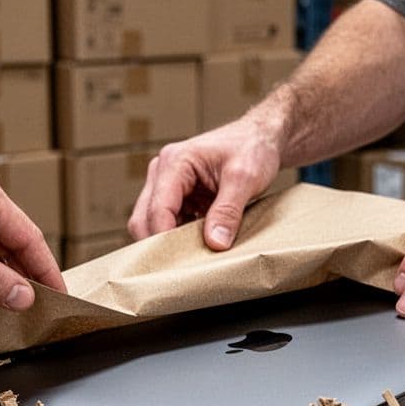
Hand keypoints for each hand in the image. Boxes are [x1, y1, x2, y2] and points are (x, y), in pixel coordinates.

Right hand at [128, 117, 281, 249]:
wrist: (261, 138)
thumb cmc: (252, 148)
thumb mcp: (245, 178)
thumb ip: (228, 211)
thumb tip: (215, 243)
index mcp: (175, 162)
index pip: (158, 209)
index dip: (165, 239)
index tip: (179, 264)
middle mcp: (163, 171)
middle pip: (143, 218)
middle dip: (159, 244)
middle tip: (182, 268)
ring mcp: (167, 184)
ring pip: (151, 223)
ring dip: (169, 242)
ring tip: (192, 258)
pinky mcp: (177, 196)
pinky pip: (168, 223)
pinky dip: (179, 237)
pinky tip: (198, 247)